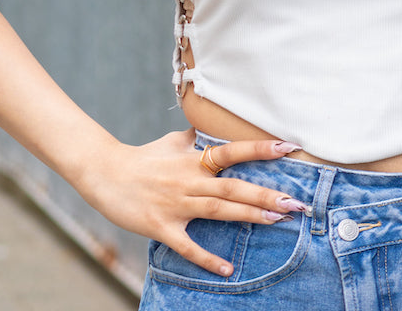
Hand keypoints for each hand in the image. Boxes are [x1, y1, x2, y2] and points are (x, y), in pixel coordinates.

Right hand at [76, 128, 306, 276]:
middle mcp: (189, 180)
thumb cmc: (143, 157)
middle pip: (233, 186)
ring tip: (278, 220)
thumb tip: (212, 130)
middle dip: (266, 194)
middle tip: (295, 202)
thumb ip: (197, 139)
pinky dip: (207, 259)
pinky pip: (188, 246)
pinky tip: (228, 270)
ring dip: (249, 215)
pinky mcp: (162, 227)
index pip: (232, 150)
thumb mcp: (173, 142)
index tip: (287, 147)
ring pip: (219, 210)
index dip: (259, 149)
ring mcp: (177, 204)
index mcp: (193, 158)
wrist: (106, 173)